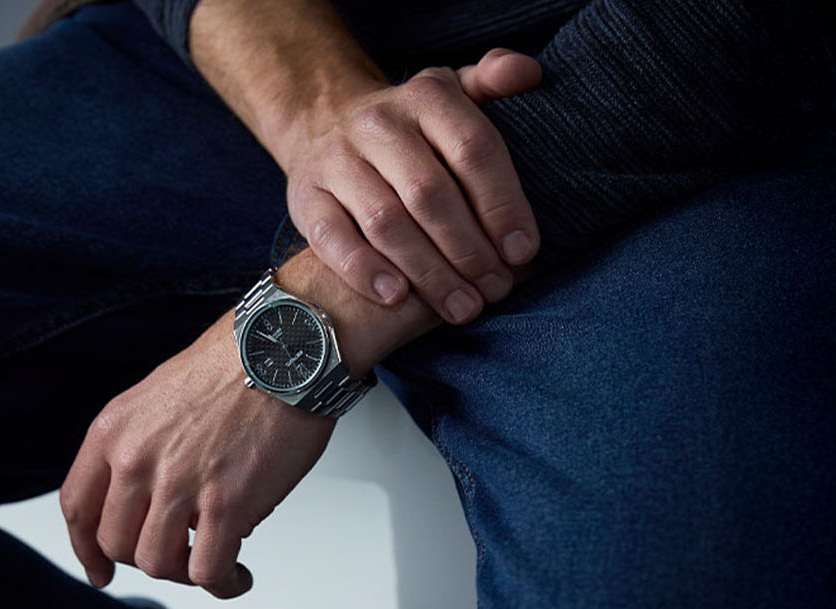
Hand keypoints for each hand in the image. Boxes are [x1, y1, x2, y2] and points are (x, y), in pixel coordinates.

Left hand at [60, 314, 333, 598]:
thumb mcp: (158, 396)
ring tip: (213, 563)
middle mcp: (136, 459)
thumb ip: (142, 446)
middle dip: (147, 558)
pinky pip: (207, 572)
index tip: (99, 569)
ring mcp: (179, 484)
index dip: (86, 549)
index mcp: (114, 431)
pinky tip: (236, 577)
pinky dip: (222, 585)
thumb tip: (153, 498)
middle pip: (117, 543)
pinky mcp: (225, 505)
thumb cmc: (236, 365)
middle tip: (178, 556)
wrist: (285, 349)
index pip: (78, 507)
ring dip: (185, 574)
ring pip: (157, 564)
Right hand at [275, 47, 543, 323]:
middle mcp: (376, 124)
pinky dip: (365, 271)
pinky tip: (397, 298)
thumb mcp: (452, 94)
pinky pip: (334, 238)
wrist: (324, 124)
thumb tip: (529, 73)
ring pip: (386, 222)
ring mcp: (336, 160)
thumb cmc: (412, 127)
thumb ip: (493, 82)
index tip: (522, 251)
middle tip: (495, 290)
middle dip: (469, 250)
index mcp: (425, 97)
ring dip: (429, 272)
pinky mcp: (306, 197)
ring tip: (462, 308)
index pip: (473, 150)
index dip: (502, 204)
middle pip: (430, 194)